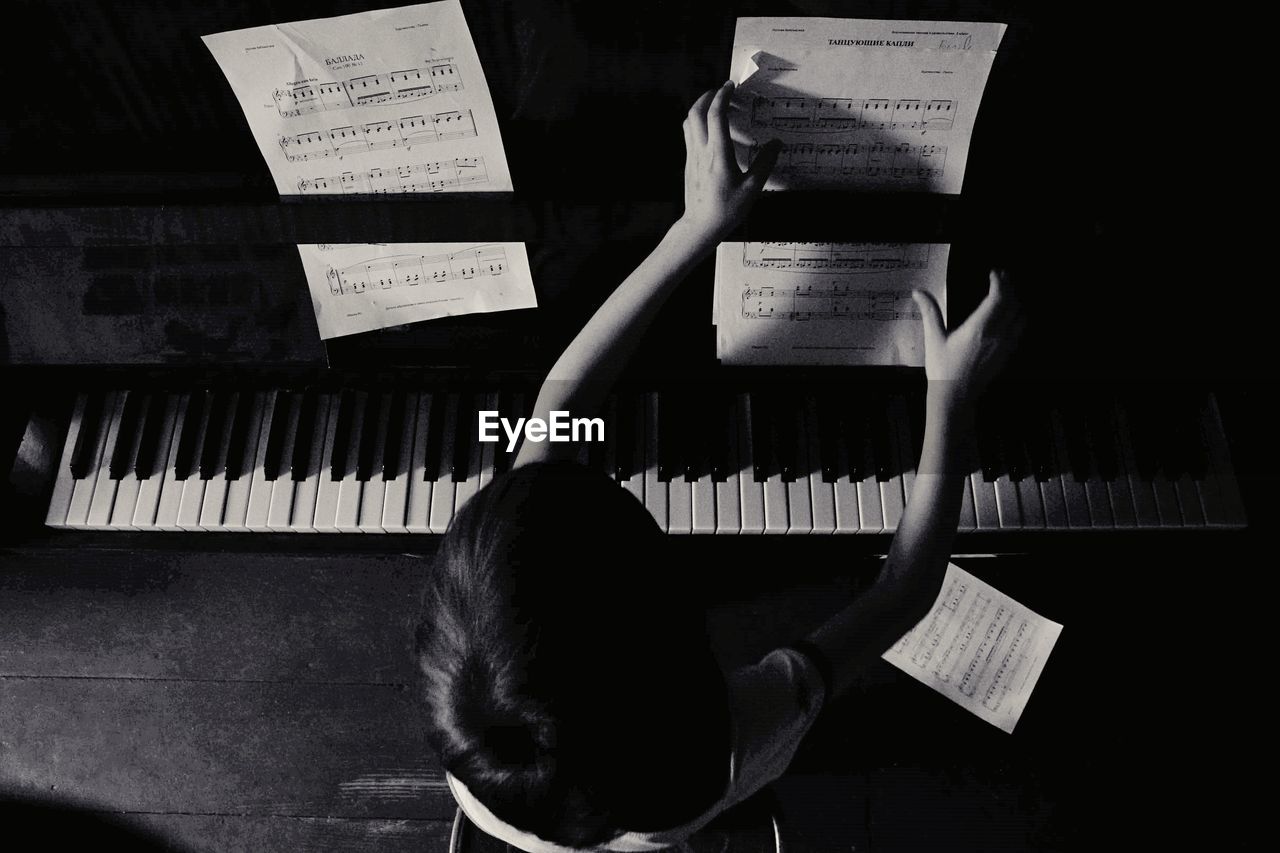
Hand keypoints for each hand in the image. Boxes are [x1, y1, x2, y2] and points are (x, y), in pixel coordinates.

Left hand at [678, 80, 780, 241]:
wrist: (701, 226)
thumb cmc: (725, 210)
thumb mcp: (752, 188)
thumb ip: (765, 163)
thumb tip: (776, 144)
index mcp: (718, 154)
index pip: (715, 115)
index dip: (722, 96)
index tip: (730, 87)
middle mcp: (701, 151)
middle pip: (696, 112)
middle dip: (707, 96)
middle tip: (720, 90)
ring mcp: (692, 156)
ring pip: (689, 122)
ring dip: (700, 107)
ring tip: (713, 104)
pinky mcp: (689, 163)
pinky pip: (689, 134)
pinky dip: (697, 122)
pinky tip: (709, 127)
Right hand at [913, 270, 1024, 406]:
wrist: (954, 397)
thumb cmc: (942, 368)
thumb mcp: (933, 339)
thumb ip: (929, 312)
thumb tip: (918, 292)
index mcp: (978, 329)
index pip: (997, 298)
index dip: (999, 282)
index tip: (993, 273)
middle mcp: (996, 335)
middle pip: (1012, 303)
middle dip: (1008, 287)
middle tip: (1001, 278)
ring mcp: (1004, 346)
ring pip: (1019, 316)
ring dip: (1015, 302)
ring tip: (1005, 294)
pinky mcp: (1006, 355)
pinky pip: (1018, 331)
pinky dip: (1017, 318)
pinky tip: (1008, 317)